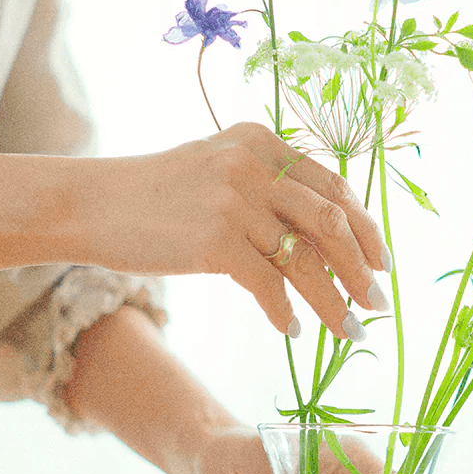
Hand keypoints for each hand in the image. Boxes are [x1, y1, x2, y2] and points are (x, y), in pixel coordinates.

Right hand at [84, 122, 390, 339]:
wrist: (92, 203)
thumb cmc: (158, 194)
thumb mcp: (219, 168)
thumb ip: (270, 189)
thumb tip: (328, 240)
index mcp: (262, 142)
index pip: (333, 186)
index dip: (365, 228)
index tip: (380, 264)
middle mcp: (254, 165)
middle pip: (331, 222)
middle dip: (362, 269)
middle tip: (378, 304)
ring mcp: (233, 201)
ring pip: (305, 260)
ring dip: (335, 302)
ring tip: (349, 331)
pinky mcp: (213, 240)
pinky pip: (268, 284)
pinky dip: (286, 312)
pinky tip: (292, 330)